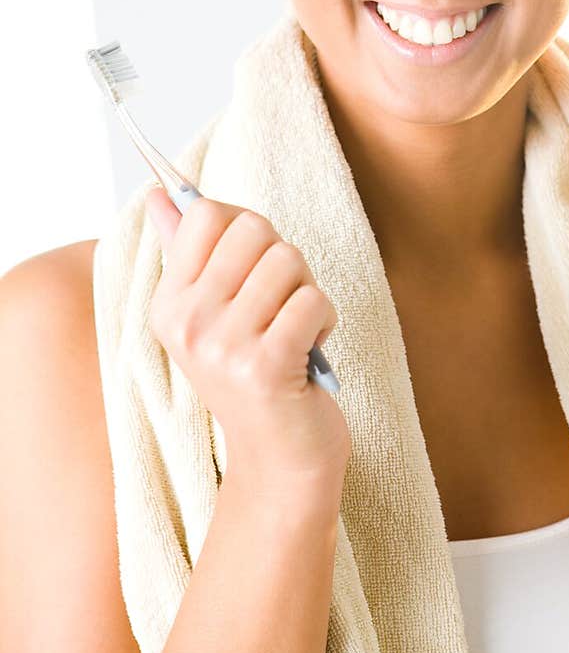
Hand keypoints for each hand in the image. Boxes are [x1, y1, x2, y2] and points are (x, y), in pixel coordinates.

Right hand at [144, 186, 350, 486]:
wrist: (280, 458)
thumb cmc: (254, 375)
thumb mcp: (212, 315)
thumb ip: (188, 251)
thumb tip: (159, 193)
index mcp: (168, 304)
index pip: (207, 214)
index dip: (248, 228)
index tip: (254, 268)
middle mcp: (187, 323)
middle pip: (254, 229)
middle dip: (284, 260)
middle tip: (279, 306)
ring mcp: (223, 346)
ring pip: (288, 261)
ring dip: (307, 292)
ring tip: (293, 332)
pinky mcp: (265, 366)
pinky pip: (312, 300)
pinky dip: (325, 320)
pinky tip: (309, 352)